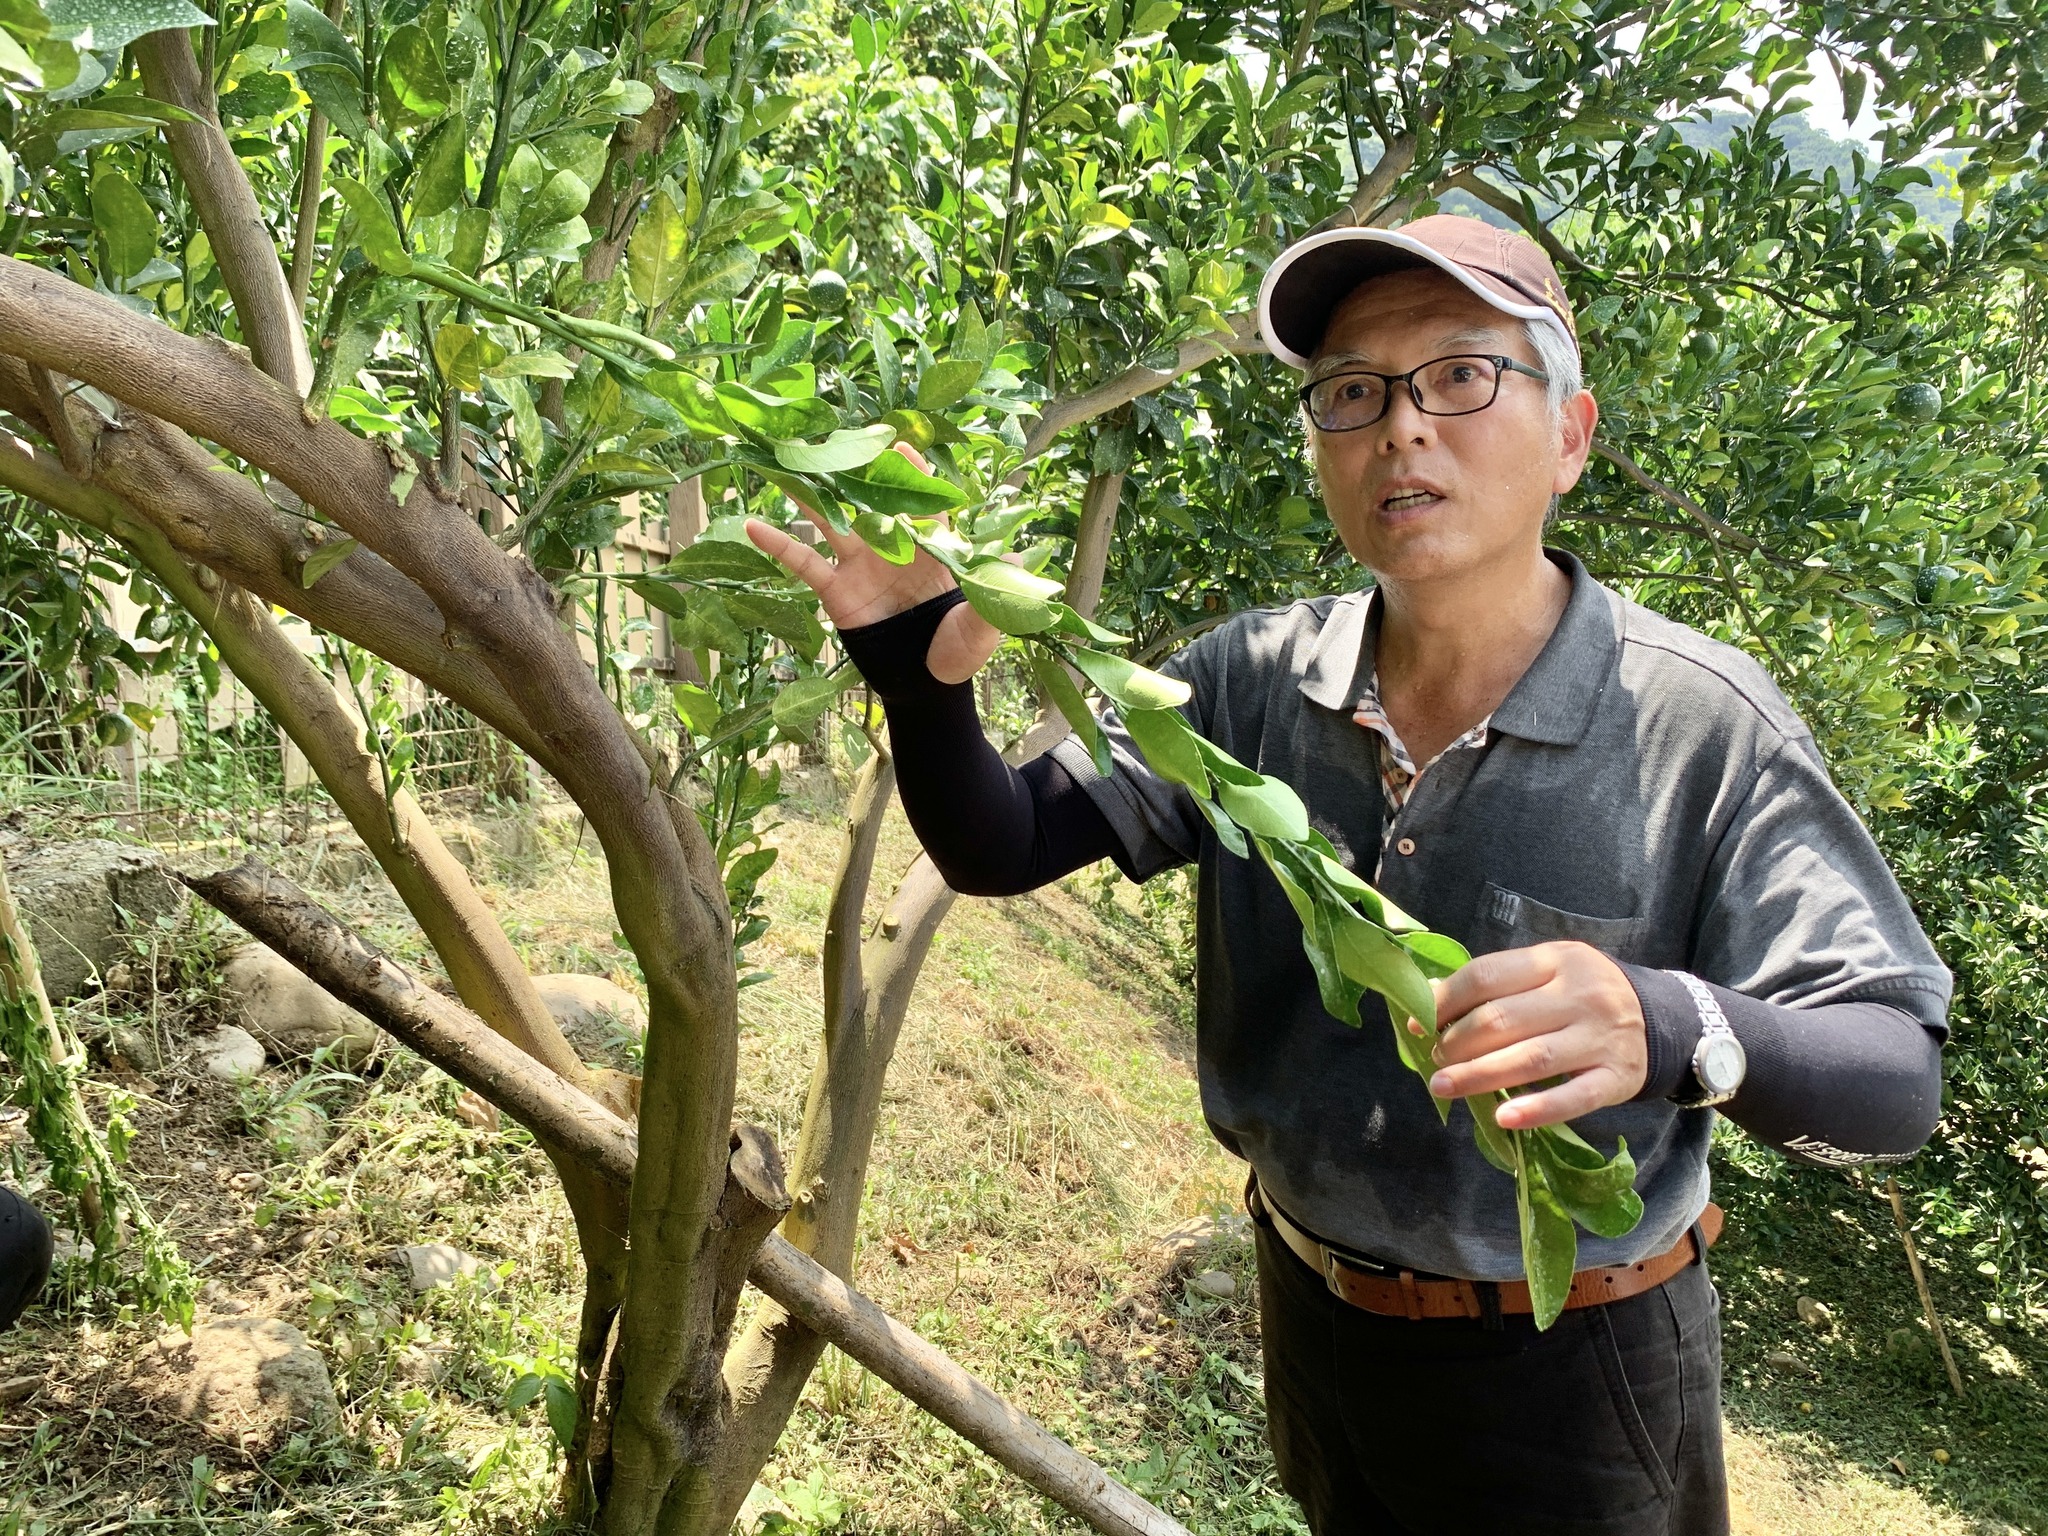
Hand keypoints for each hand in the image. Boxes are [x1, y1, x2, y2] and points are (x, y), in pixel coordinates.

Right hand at [744, 443, 1001, 684]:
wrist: (924, 689)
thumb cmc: (958, 654)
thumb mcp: (981, 624)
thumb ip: (990, 590)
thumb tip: (1015, 554)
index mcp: (930, 547)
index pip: (920, 501)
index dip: (910, 473)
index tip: (896, 443)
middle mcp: (892, 546)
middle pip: (868, 499)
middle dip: (851, 470)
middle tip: (829, 437)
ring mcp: (861, 565)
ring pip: (830, 519)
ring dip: (808, 493)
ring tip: (783, 462)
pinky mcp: (836, 591)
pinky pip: (804, 563)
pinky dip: (778, 544)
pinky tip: (752, 524)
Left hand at [1419, 942, 1647, 1130]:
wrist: (1663, 1019)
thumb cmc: (1583, 994)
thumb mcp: (1548, 971)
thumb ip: (1497, 983)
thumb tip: (1428, 999)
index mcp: (1555, 960)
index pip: (1486, 976)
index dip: (1445, 1001)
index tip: (1418, 1023)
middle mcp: (1580, 995)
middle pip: (1502, 1020)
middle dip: (1456, 1043)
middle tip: (1435, 1061)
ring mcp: (1601, 1037)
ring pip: (1531, 1059)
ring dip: (1479, 1076)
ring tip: (1443, 1086)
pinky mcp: (1618, 1077)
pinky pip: (1574, 1097)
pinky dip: (1536, 1109)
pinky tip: (1503, 1118)